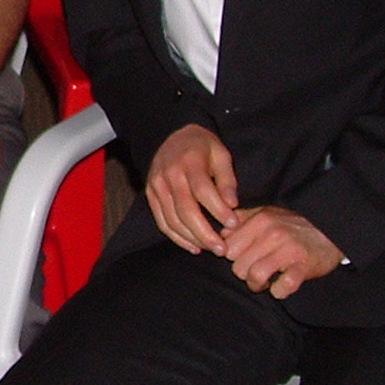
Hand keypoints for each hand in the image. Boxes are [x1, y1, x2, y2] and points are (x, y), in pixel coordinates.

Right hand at [145, 124, 238, 254]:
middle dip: (205, 233)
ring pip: (172, 220)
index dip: (218, 210)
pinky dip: (176, 238)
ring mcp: (157, 187)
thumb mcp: (220, 153)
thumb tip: (232, 204)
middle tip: (222, 249)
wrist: (170, 135)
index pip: (203, 191)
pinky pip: (162, 222)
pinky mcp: (151, 196)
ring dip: (192, 239)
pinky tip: (193, 246)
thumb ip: (226, 179)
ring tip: (211, 249)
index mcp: (189, 162)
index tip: (233, 224)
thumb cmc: (201, 146)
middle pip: (185, 210)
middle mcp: (169, 176)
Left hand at [220, 205, 342, 297]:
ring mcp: (289, 251)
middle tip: (255, 271)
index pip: (228, 247)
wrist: (332, 232)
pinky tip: (281, 286)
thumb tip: (220, 233)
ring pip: (254, 277)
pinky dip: (279, 291)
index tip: (242, 259)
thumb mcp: (266, 213)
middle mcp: (272, 233)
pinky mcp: (304, 268)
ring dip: (257, 285)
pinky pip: (282, 288)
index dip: (232, 257)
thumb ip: (241, 220)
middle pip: (237, 265)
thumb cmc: (293, 225)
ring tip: (265, 281)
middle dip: (243, 273)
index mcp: (260, 220)